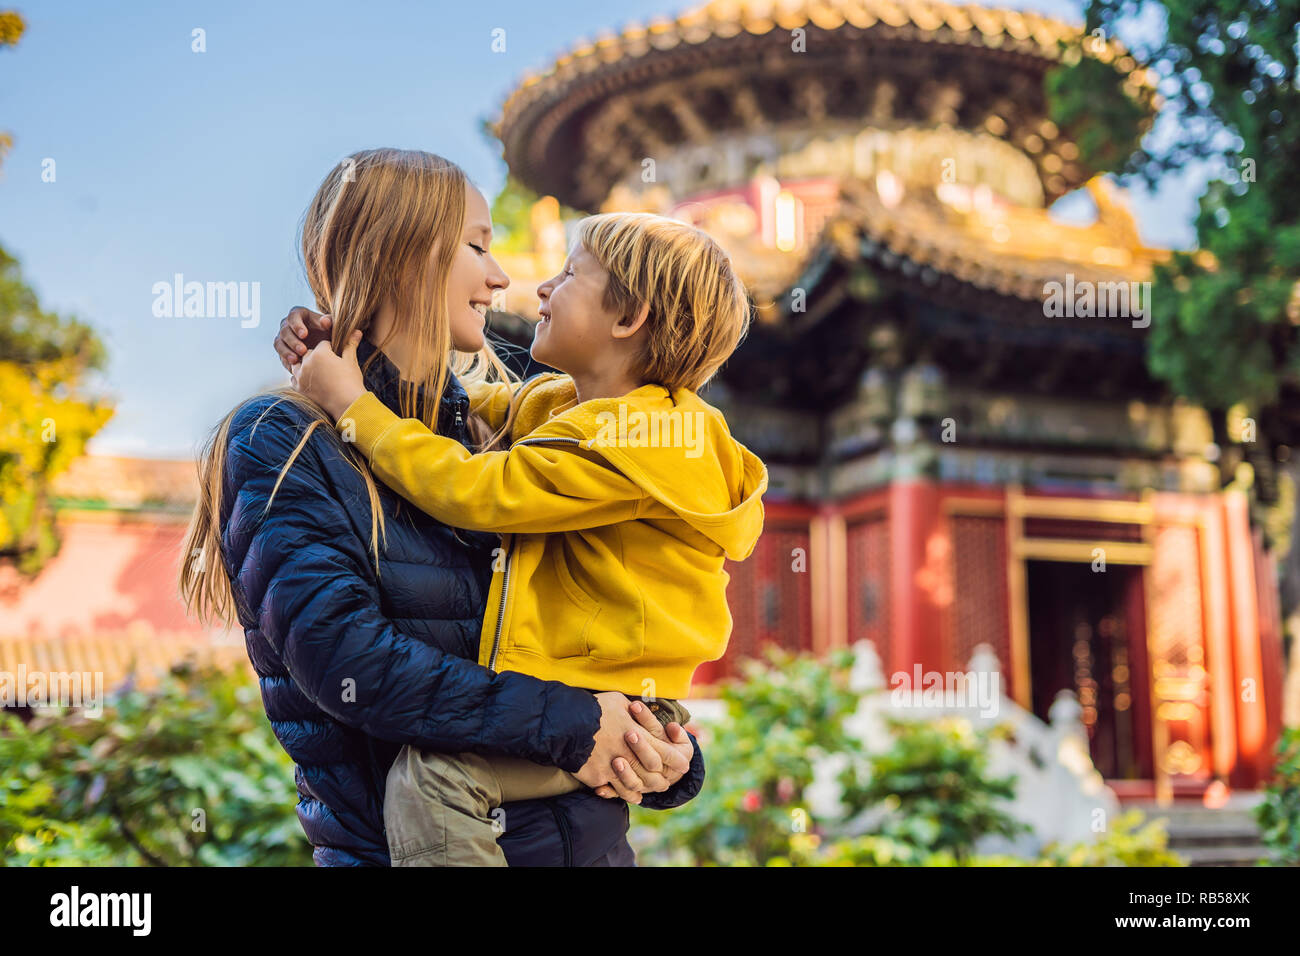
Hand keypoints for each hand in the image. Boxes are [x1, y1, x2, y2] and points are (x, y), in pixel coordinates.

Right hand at [275, 306, 332, 371]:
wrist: (326, 347)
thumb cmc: (329, 332)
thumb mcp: (332, 327)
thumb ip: (330, 322)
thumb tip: (324, 321)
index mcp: (299, 314)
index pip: (293, 316)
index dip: (297, 325)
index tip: (304, 335)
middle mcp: (288, 324)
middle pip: (285, 331)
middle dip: (293, 341)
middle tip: (303, 351)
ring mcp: (283, 337)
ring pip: (279, 343)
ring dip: (286, 352)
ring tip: (295, 361)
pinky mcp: (282, 350)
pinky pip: (280, 354)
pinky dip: (286, 360)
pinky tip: (293, 367)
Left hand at [293, 329, 365, 420]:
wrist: (347, 404)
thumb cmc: (351, 381)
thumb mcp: (351, 361)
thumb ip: (350, 344)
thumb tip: (357, 331)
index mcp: (320, 352)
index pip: (323, 344)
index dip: (331, 349)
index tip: (336, 356)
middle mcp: (307, 362)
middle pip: (309, 353)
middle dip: (317, 356)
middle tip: (328, 365)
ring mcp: (301, 375)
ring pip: (298, 364)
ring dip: (305, 365)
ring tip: (318, 372)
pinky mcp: (299, 388)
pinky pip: (294, 378)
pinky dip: (300, 378)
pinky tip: (310, 380)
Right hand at [574, 694, 692, 801]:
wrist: (564, 722)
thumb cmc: (593, 708)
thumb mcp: (618, 701)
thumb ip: (633, 712)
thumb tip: (639, 711)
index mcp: (637, 734)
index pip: (665, 752)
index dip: (676, 759)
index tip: (683, 764)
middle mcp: (628, 753)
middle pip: (652, 773)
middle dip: (661, 778)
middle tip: (665, 781)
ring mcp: (612, 767)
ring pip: (635, 785)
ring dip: (642, 788)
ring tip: (646, 790)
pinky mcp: (597, 777)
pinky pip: (614, 790)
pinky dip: (623, 794)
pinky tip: (628, 794)